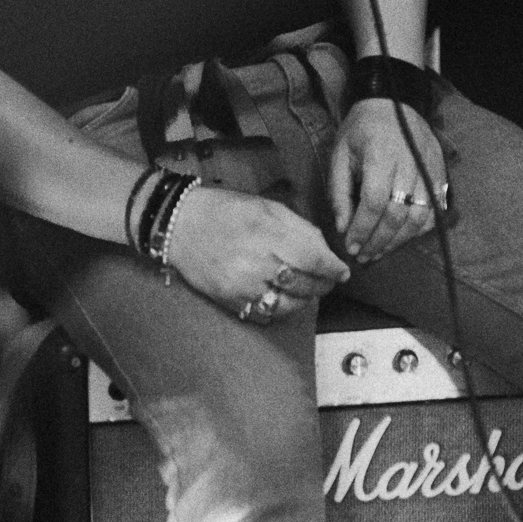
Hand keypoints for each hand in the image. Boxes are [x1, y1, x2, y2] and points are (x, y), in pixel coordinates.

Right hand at [164, 184, 348, 324]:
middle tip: (328, 282)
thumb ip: (300, 228)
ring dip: (304, 300)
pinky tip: (282, 299)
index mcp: (269, 232)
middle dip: (323, 285)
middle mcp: (257, 261)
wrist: (180, 225)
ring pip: (288, 304)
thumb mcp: (267, 207)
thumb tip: (326, 251)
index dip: (333, 268)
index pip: (314, 258)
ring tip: (307, 291)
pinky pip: (265, 314)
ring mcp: (242, 285)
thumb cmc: (226, 210)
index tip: (342, 272)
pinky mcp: (230, 300)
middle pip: (305, 284)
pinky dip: (280, 310)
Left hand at [331, 98, 445, 264]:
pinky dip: (418, 230)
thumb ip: (340, 192)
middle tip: (363, 255)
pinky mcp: (440, 173)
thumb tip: (343, 228)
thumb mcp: (340, 155)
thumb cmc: (361, 131)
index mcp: (381, 151)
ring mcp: (430, 167)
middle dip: (378, 240)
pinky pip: (434, 211)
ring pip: (419, 216)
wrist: (392, 105)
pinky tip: (400, 237)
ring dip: (398, 240)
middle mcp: (410, 160)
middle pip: (398, 213)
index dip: (362, 228)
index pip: (374, 200)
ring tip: (379, 251)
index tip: (350, 245)